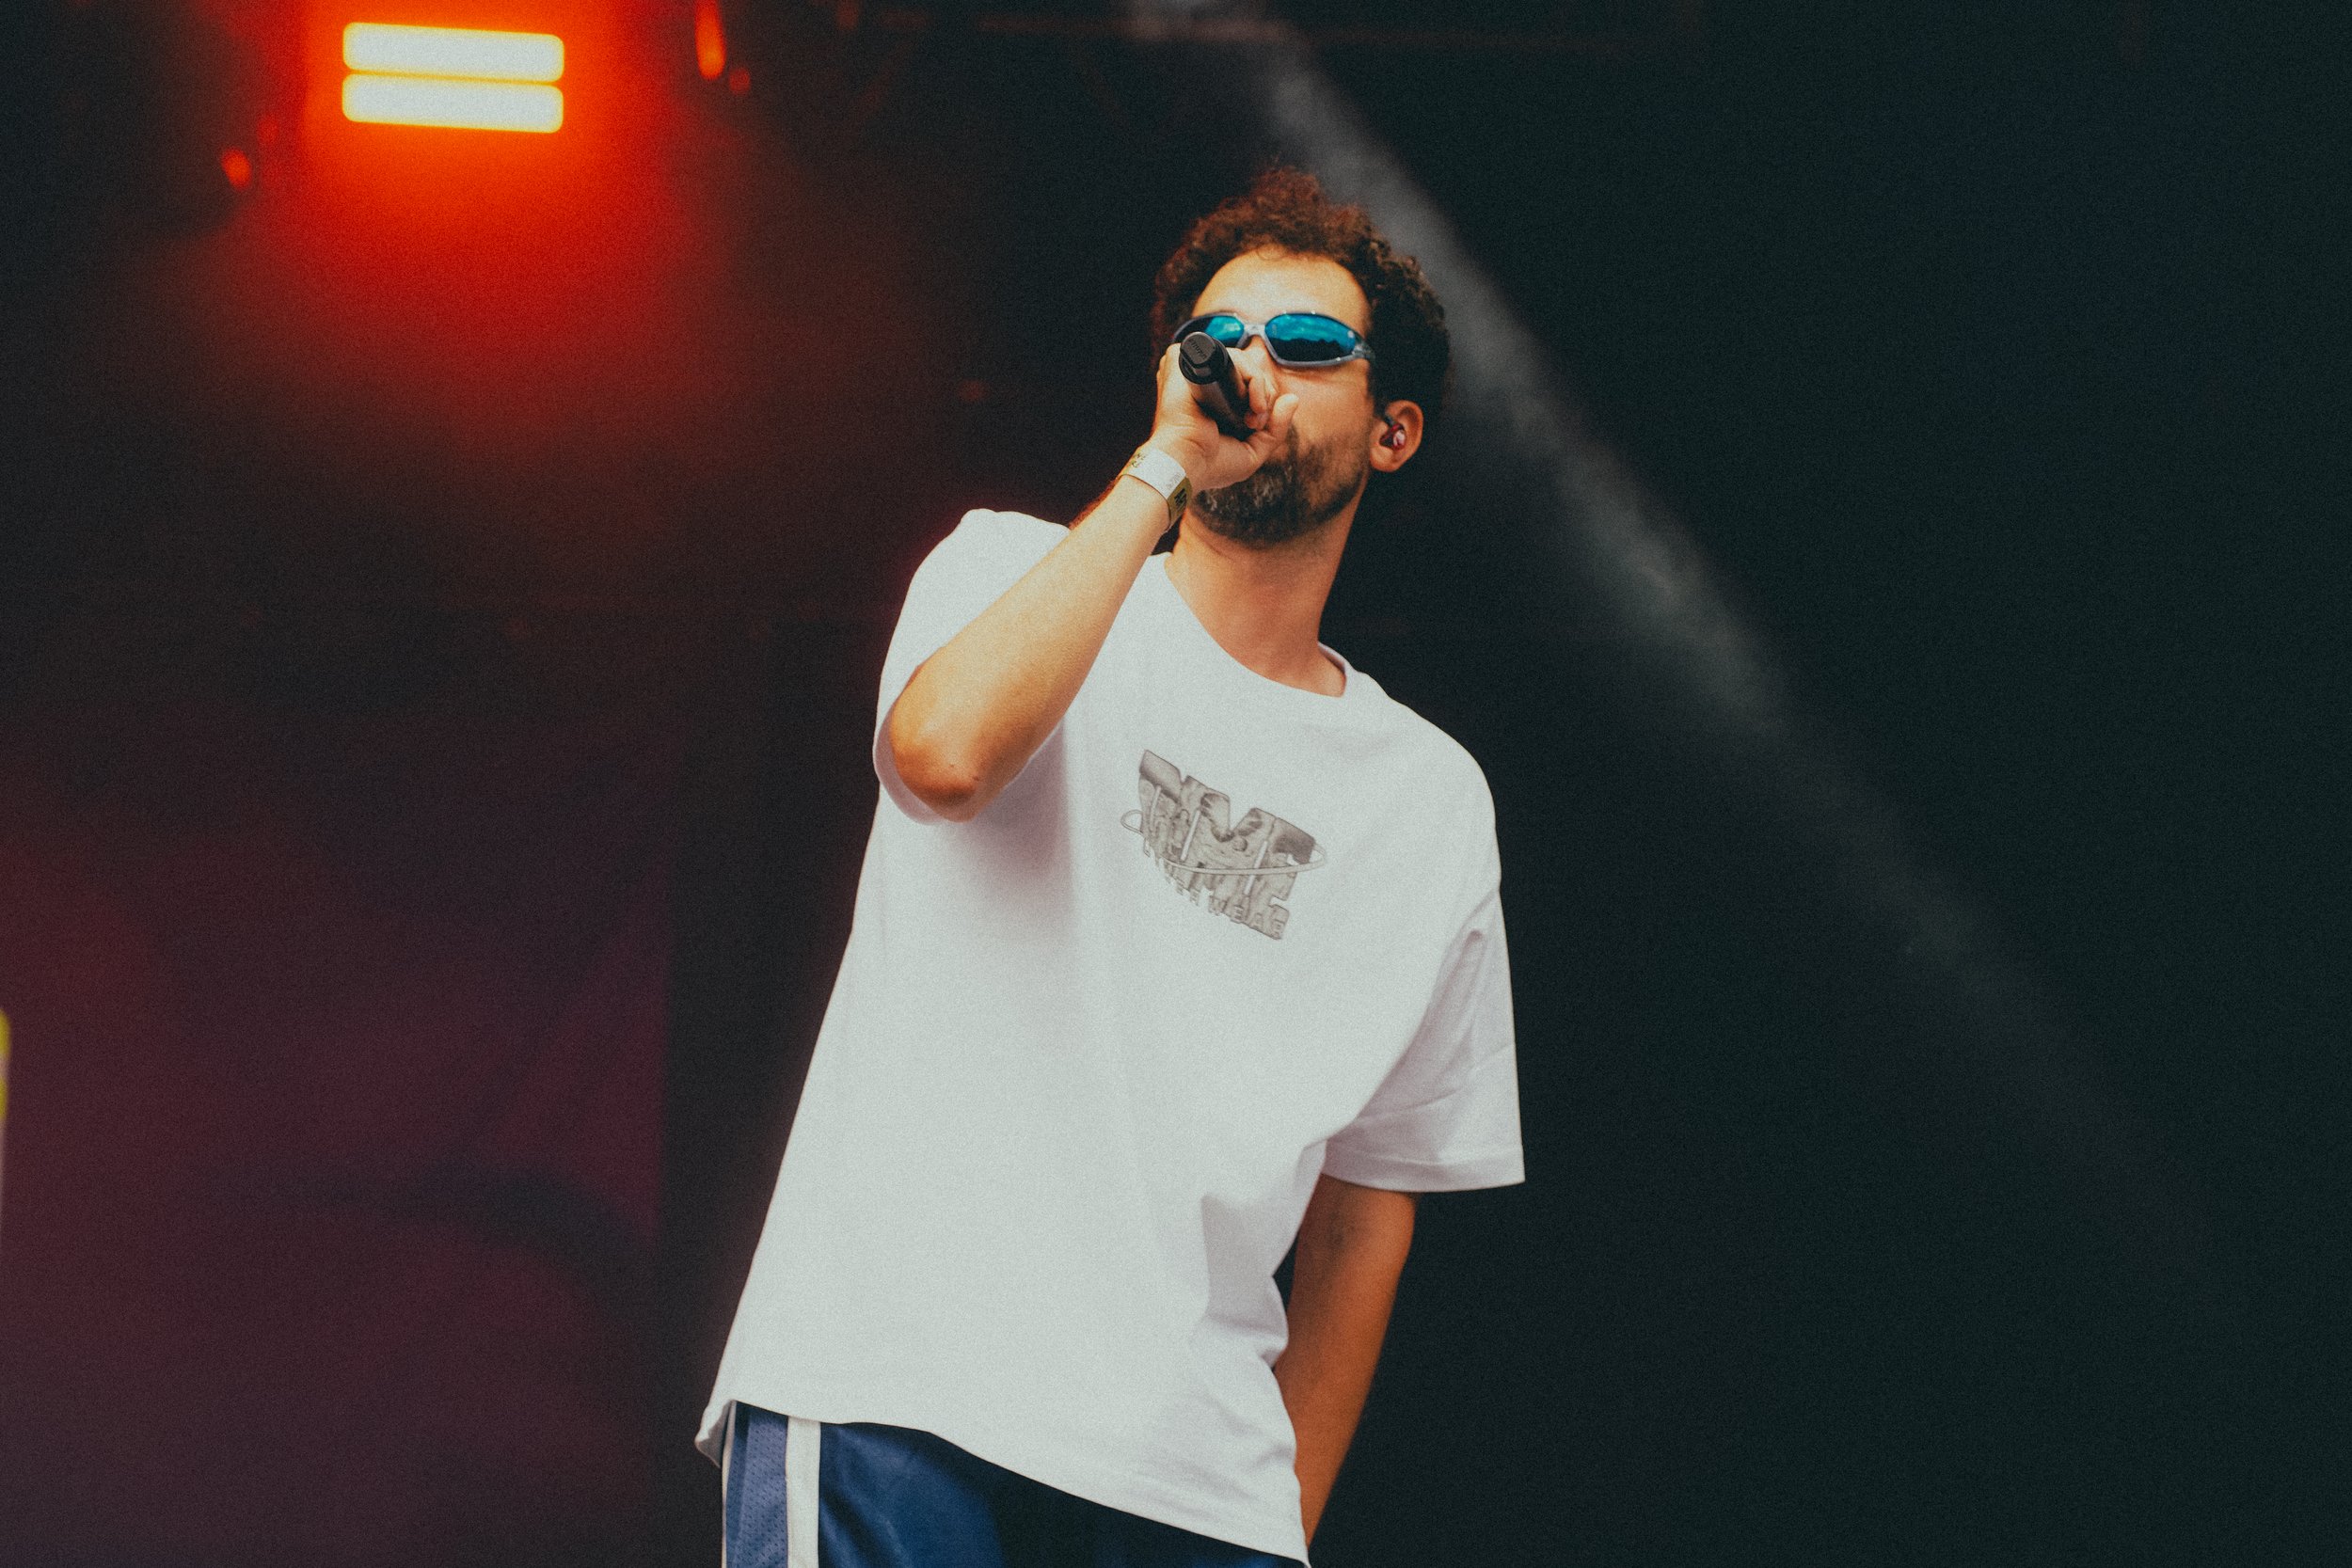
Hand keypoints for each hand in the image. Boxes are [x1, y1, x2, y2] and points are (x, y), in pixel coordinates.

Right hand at [1146, 341, 1300, 493]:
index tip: (1257, 423)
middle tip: (1254, 421)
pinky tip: (1241, 395)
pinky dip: (1242, 369)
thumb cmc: (1212, 465)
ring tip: (1251, 414)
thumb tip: (1293, 398)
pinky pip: (1223, 351)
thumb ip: (1276, 428)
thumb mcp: (1252, 452)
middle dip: (1264, 394)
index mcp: (1219, 400)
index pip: (1252, 382)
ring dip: (1257, 384)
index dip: (1264, 397)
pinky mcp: (1186, 363)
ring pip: (1241, 358)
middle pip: (1250, 368)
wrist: (1187, 464)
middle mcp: (1208, 383)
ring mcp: (1197, 371)